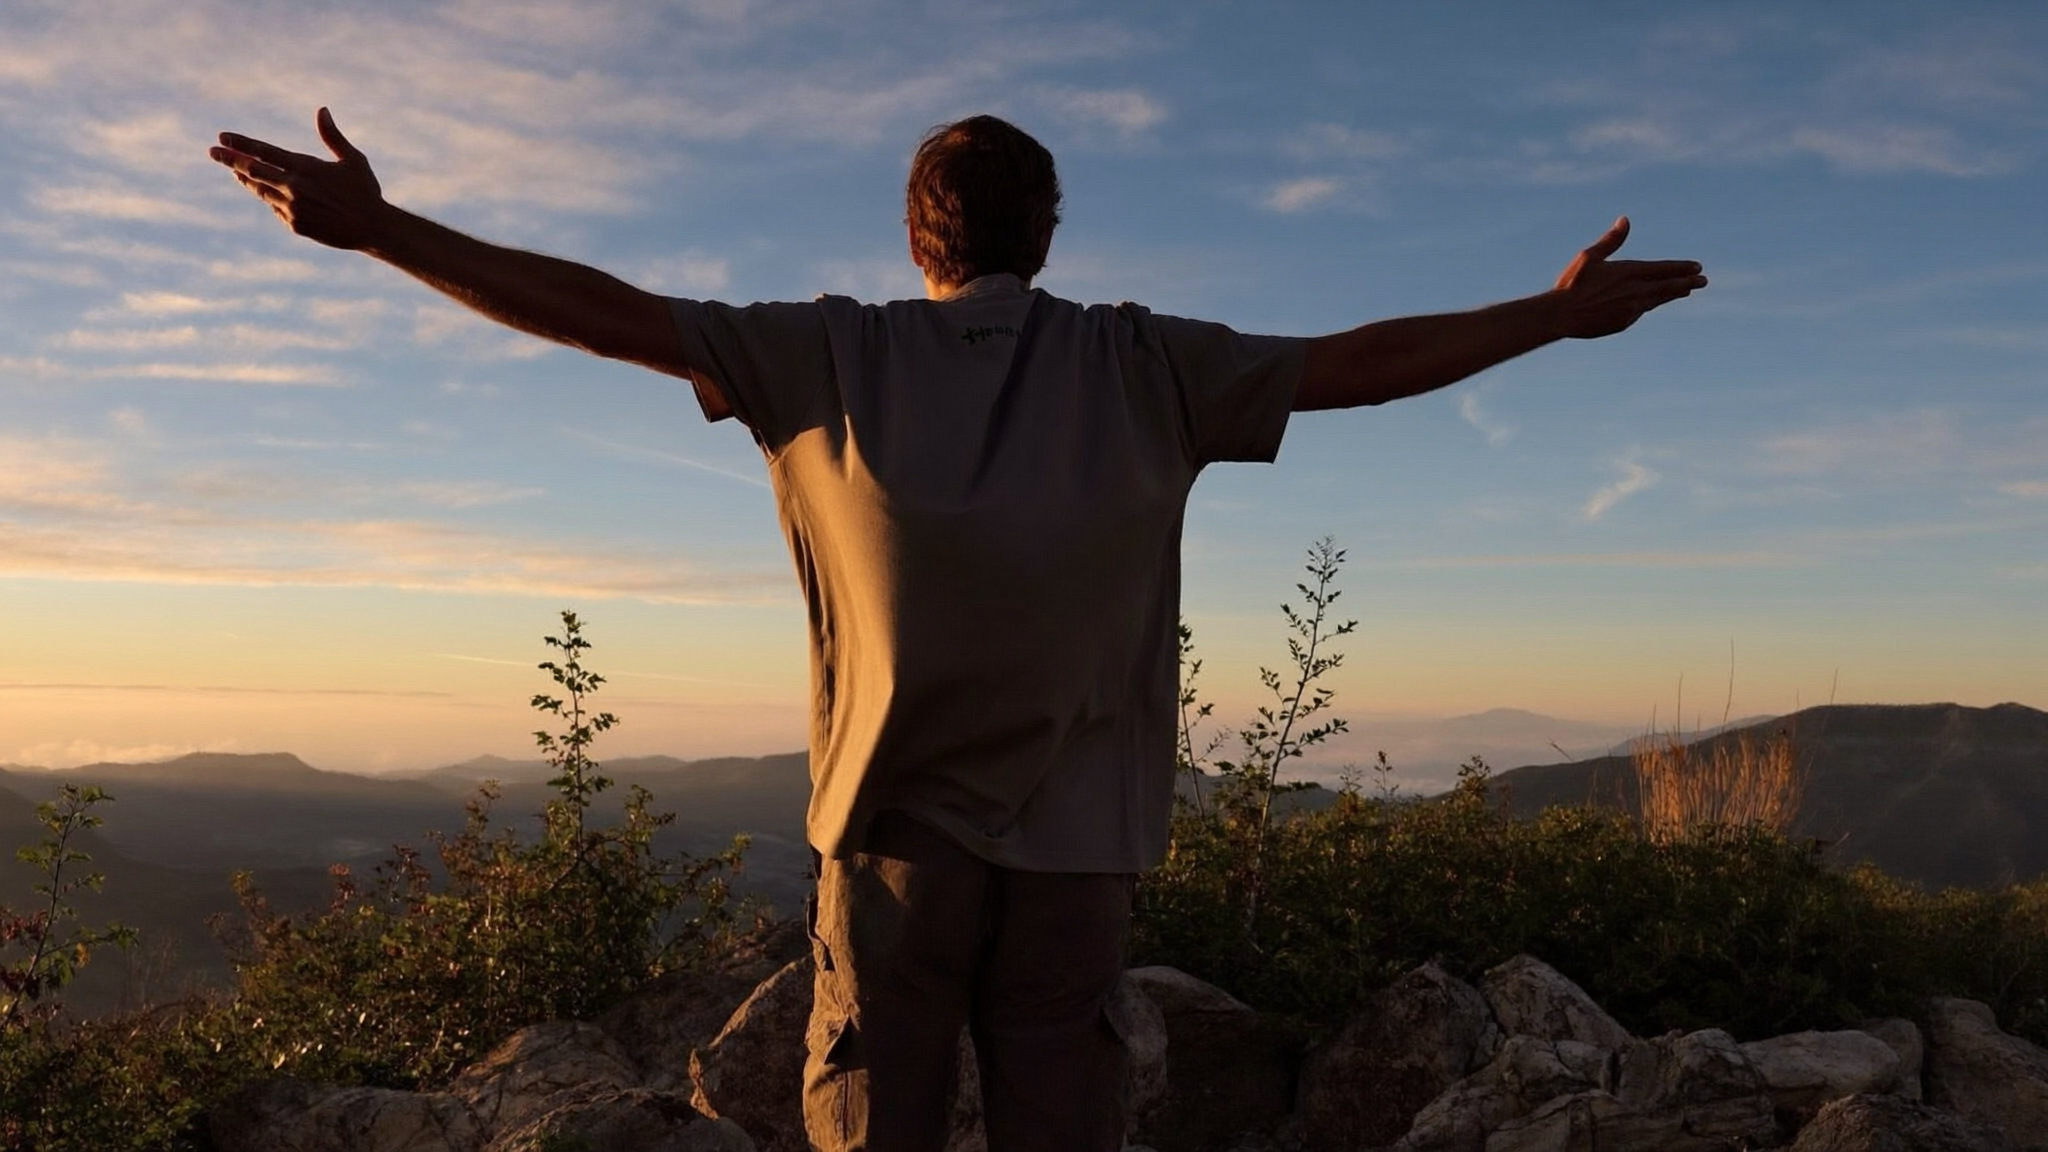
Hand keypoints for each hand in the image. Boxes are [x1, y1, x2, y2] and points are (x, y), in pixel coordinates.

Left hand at [208, 108, 385, 249]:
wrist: (373, 228)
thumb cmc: (365, 191)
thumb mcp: (352, 160)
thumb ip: (332, 136)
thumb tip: (322, 109)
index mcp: (305, 167)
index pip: (264, 151)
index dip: (241, 143)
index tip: (222, 136)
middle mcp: (294, 187)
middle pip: (252, 170)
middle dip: (230, 159)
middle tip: (213, 152)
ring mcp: (292, 208)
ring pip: (260, 190)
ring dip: (247, 179)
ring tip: (237, 172)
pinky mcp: (295, 225)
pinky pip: (276, 209)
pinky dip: (274, 200)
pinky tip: (275, 196)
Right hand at [1550, 217, 1706, 338]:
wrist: (1560, 315)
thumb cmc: (1572, 283)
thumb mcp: (1589, 257)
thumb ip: (1611, 241)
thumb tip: (1625, 220)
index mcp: (1629, 272)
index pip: (1664, 269)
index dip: (1682, 268)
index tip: (1698, 267)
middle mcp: (1635, 291)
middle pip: (1669, 286)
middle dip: (1688, 282)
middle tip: (1703, 280)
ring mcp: (1632, 309)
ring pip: (1658, 300)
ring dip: (1673, 294)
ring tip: (1686, 291)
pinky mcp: (1624, 323)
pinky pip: (1640, 312)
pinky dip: (1648, 305)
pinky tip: (1650, 303)